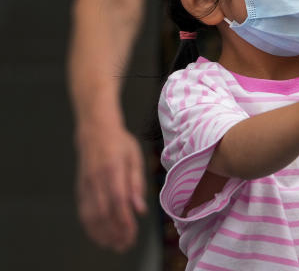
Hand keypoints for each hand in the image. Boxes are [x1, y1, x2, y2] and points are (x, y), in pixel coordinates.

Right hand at [75, 118, 146, 251]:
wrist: (94, 131)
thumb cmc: (119, 142)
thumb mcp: (135, 157)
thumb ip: (137, 184)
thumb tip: (140, 210)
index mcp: (113, 170)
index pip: (118, 202)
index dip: (124, 222)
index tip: (132, 235)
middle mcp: (96, 180)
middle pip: (104, 213)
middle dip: (115, 233)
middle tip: (125, 246)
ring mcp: (85, 185)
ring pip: (91, 216)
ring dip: (102, 234)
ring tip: (114, 245)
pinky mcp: (80, 189)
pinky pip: (83, 212)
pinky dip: (91, 228)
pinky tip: (100, 236)